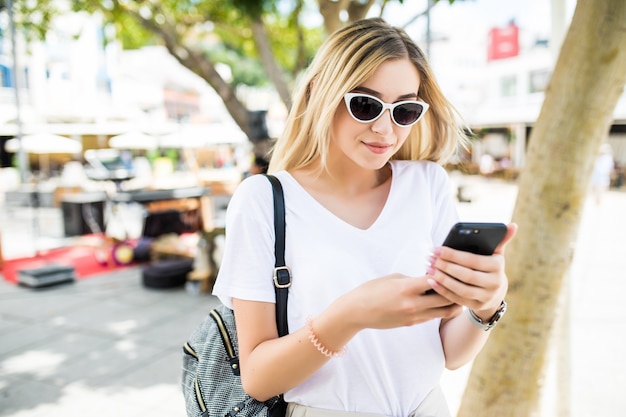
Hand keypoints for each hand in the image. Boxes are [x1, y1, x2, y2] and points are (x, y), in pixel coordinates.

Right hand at [337, 273, 462, 329]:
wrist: (356, 312)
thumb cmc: (371, 291)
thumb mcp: (392, 278)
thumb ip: (412, 279)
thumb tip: (429, 279)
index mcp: (407, 288)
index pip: (436, 280)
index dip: (446, 273)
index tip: (449, 267)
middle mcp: (413, 304)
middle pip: (446, 298)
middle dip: (455, 289)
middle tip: (461, 281)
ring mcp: (413, 316)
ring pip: (444, 312)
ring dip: (453, 303)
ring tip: (458, 294)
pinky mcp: (412, 323)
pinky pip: (432, 316)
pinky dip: (440, 309)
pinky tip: (442, 301)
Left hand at [426, 223, 517, 319]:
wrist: (495, 292)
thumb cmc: (490, 266)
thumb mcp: (496, 253)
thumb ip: (501, 239)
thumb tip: (513, 225)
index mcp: (498, 267)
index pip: (472, 260)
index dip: (452, 255)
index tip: (436, 249)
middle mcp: (494, 283)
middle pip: (465, 275)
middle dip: (445, 266)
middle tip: (430, 258)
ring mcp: (486, 297)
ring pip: (460, 289)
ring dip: (442, 278)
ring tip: (428, 268)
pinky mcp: (476, 306)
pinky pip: (456, 299)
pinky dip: (442, 290)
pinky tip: (431, 281)